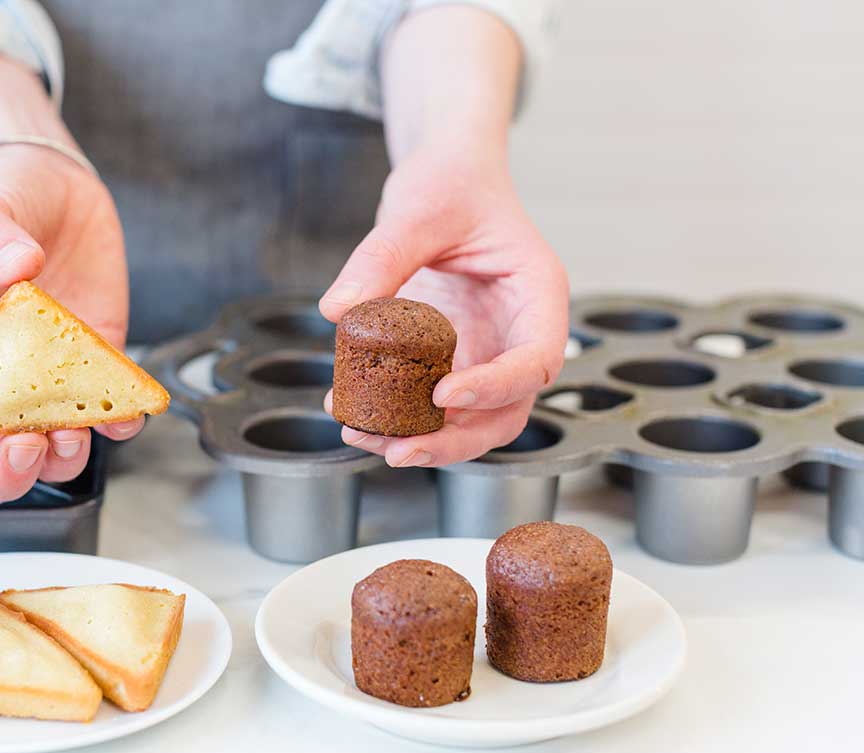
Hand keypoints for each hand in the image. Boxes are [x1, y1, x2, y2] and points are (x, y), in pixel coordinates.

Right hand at [0, 146, 140, 503]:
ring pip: (47, 464)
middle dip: (6, 476)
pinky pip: (107, 422)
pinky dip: (119, 427)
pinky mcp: (93, 370)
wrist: (56, 186)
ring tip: (72, 425)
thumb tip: (18, 263)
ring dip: (61, 462)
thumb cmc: (0, 201)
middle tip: (26, 440)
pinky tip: (124, 406)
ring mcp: (45, 386)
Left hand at [320, 147, 568, 467]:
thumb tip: (339, 310)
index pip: (536, 361)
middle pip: (504, 412)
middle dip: (454, 441)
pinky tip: (349, 411)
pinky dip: (393, 415)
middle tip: (400, 450)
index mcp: (537, 295)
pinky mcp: (447, 359)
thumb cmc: (451, 183)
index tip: (443, 394)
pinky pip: (426, 401)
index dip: (495, 388)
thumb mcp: (418, 206)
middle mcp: (516, 334)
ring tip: (362, 435)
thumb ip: (384, 254)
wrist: (442, 178)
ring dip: (419, 438)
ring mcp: (483, 352)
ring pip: (466, 420)